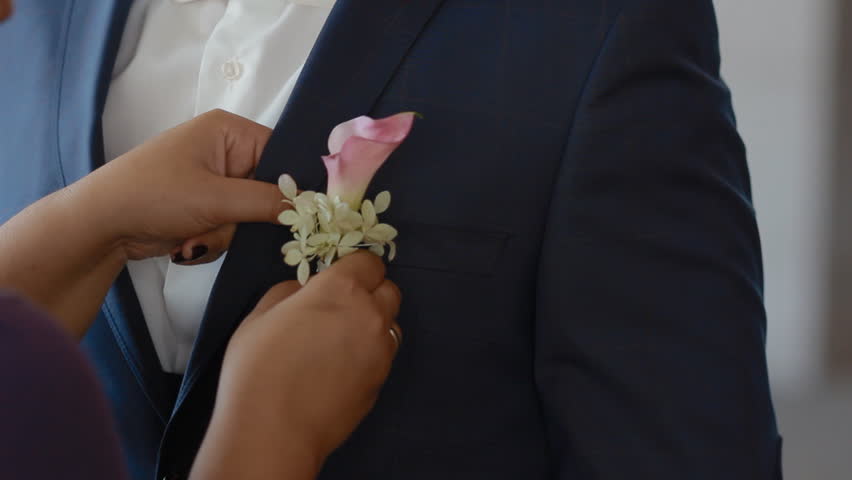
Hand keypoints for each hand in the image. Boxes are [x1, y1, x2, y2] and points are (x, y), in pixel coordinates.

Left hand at [71, 109, 283, 262]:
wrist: (100, 225)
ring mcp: (214, 181)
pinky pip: (231, 226)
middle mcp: (225, 151)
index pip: (282, 153)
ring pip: (250, 214)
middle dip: (247, 217)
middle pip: (268, 189)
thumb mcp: (217, 198)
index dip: (294, 183)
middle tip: (228, 227)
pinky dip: (214, 239)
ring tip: (195, 235)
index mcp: (229, 131)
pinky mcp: (205, 207)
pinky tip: (189, 241)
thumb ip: (269, 202)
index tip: (303, 212)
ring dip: (227, 233)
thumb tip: (314, 206)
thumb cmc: (155, 195)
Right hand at [192, 252, 401, 479]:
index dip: (355, 267)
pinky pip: (384, 354)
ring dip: (373, 323)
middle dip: (370, 291)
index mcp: (340, 290)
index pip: (369, 261)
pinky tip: (341, 367)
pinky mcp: (381, 380)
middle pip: (388, 289)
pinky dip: (370, 353)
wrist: (273, 431)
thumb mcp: (260, 316)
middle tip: (341, 306)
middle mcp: (369, 314)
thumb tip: (305, 291)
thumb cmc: (258, 370)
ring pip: (390, 323)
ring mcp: (380, 350)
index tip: (339, 276)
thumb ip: (289, 293)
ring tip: (340, 339)